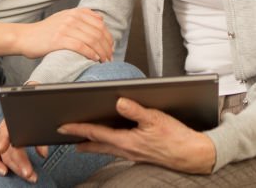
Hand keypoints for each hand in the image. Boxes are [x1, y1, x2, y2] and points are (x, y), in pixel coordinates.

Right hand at [0, 119, 48, 182]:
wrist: (23, 110)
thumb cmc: (30, 118)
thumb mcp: (37, 123)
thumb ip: (40, 139)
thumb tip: (43, 155)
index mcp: (13, 120)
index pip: (7, 131)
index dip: (4, 141)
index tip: (2, 150)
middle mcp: (3, 128)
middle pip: (8, 148)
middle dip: (19, 163)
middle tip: (30, 174)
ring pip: (3, 155)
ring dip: (15, 167)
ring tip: (28, 175)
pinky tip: (4, 172)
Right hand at [16, 8, 113, 61]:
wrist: (26, 37)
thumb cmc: (45, 31)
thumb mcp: (64, 17)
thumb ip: (81, 16)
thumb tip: (100, 18)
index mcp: (75, 12)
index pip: (100, 24)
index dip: (108, 37)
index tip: (111, 46)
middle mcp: (71, 18)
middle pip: (98, 33)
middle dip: (107, 46)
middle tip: (110, 56)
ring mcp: (65, 28)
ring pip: (92, 40)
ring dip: (101, 52)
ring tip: (104, 60)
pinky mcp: (59, 39)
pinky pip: (81, 47)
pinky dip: (90, 54)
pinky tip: (94, 59)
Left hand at [59, 97, 216, 174]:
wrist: (192, 155)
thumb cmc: (176, 137)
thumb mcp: (156, 119)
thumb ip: (136, 110)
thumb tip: (119, 101)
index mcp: (127, 141)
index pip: (96, 134)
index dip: (78, 129)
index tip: (63, 127)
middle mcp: (127, 150)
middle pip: (97, 145)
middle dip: (81, 140)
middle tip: (65, 136)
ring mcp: (133, 154)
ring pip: (107, 149)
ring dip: (93, 144)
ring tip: (82, 140)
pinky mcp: (140, 154)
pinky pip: (117, 150)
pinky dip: (108, 145)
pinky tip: (110, 142)